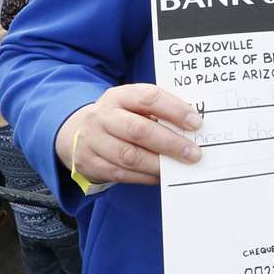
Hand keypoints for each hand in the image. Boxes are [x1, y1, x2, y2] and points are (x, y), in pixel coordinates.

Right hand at [53, 83, 203, 185]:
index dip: (174, 110)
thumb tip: (193, 126)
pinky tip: (161, 176)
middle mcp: (103, 117)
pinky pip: (121, 174)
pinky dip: (145, 176)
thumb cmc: (120, 116)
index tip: (196, 123)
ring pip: (129, 156)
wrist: (78, 132)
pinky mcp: (89, 164)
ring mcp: (93, 141)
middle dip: (170, 143)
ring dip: (158, 164)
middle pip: (138, 130)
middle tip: (193, 153)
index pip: (148, 98)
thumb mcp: (133, 104)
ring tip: (180, 167)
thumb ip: (159, 110)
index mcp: (119, 96)